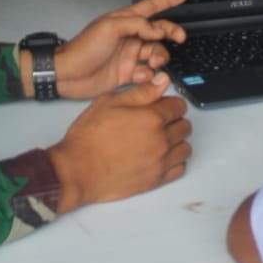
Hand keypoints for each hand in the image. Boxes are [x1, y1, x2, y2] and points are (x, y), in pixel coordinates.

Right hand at [47, 75, 191, 213]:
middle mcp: (161, 141)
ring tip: (159, 139)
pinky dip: (174, 161)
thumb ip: (141, 92)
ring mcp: (160, 162)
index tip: (162, 106)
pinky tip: (160, 156)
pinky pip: (179, 168)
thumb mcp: (110, 102)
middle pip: (185, 126)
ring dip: (176, 141)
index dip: (169, 103)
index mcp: (152, 118)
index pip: (179, 106)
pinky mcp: (155, 180)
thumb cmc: (88, 138)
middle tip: (158, 122)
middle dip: (174, 120)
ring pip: (185, 148)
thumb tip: (162, 82)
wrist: (77, 171)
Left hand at [52, 0, 187, 98]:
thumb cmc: (83, 48)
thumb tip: (157, 29)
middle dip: (171, 32)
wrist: (68, 75)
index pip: (149, 7)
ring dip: (160, 56)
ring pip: (156, 53)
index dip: (166, 0)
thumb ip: (137, 24)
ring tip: (153, 62)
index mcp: (124, 21)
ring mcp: (129, 55)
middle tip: (180, 37)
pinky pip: (147, 73)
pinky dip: (148, 74)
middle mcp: (129, 37)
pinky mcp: (127, 73)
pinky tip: (140, 75)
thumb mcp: (109, 28)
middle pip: (158, 31)